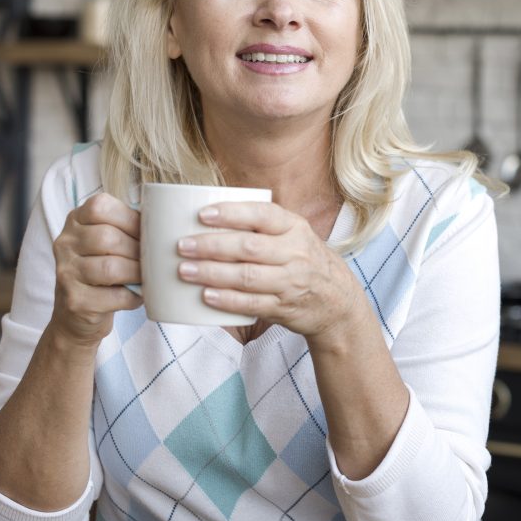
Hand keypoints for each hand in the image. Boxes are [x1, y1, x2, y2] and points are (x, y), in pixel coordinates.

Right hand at [51, 192, 141, 346]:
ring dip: (137, 273)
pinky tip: (136, 295)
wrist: (78, 313)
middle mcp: (65, 243)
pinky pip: (115, 295)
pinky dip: (133, 296)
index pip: (100, 207)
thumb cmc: (104, 268)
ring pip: (111, 267)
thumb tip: (168, 224)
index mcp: (76, 220)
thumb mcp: (110, 240)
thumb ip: (129, 226)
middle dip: (138, 250)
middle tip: (152, 260)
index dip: (130, 219)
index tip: (147, 232)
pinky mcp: (75, 301)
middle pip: (107, 238)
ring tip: (147, 277)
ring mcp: (66, 272)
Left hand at [176, 201, 363, 344]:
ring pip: (247, 276)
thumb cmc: (305, 262)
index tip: (202, 214)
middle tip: (183, 245)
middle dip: (211, 246)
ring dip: (212, 273)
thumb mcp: (295, 235)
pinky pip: (252, 304)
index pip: (263, 214)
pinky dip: (227, 300)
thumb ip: (263, 226)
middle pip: (249, 247)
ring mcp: (291, 282)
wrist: (338, 302)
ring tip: (185, 270)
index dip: (231, 213)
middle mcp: (296, 253)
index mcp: (295, 228)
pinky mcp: (284, 308)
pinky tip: (206, 296)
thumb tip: (207, 215)